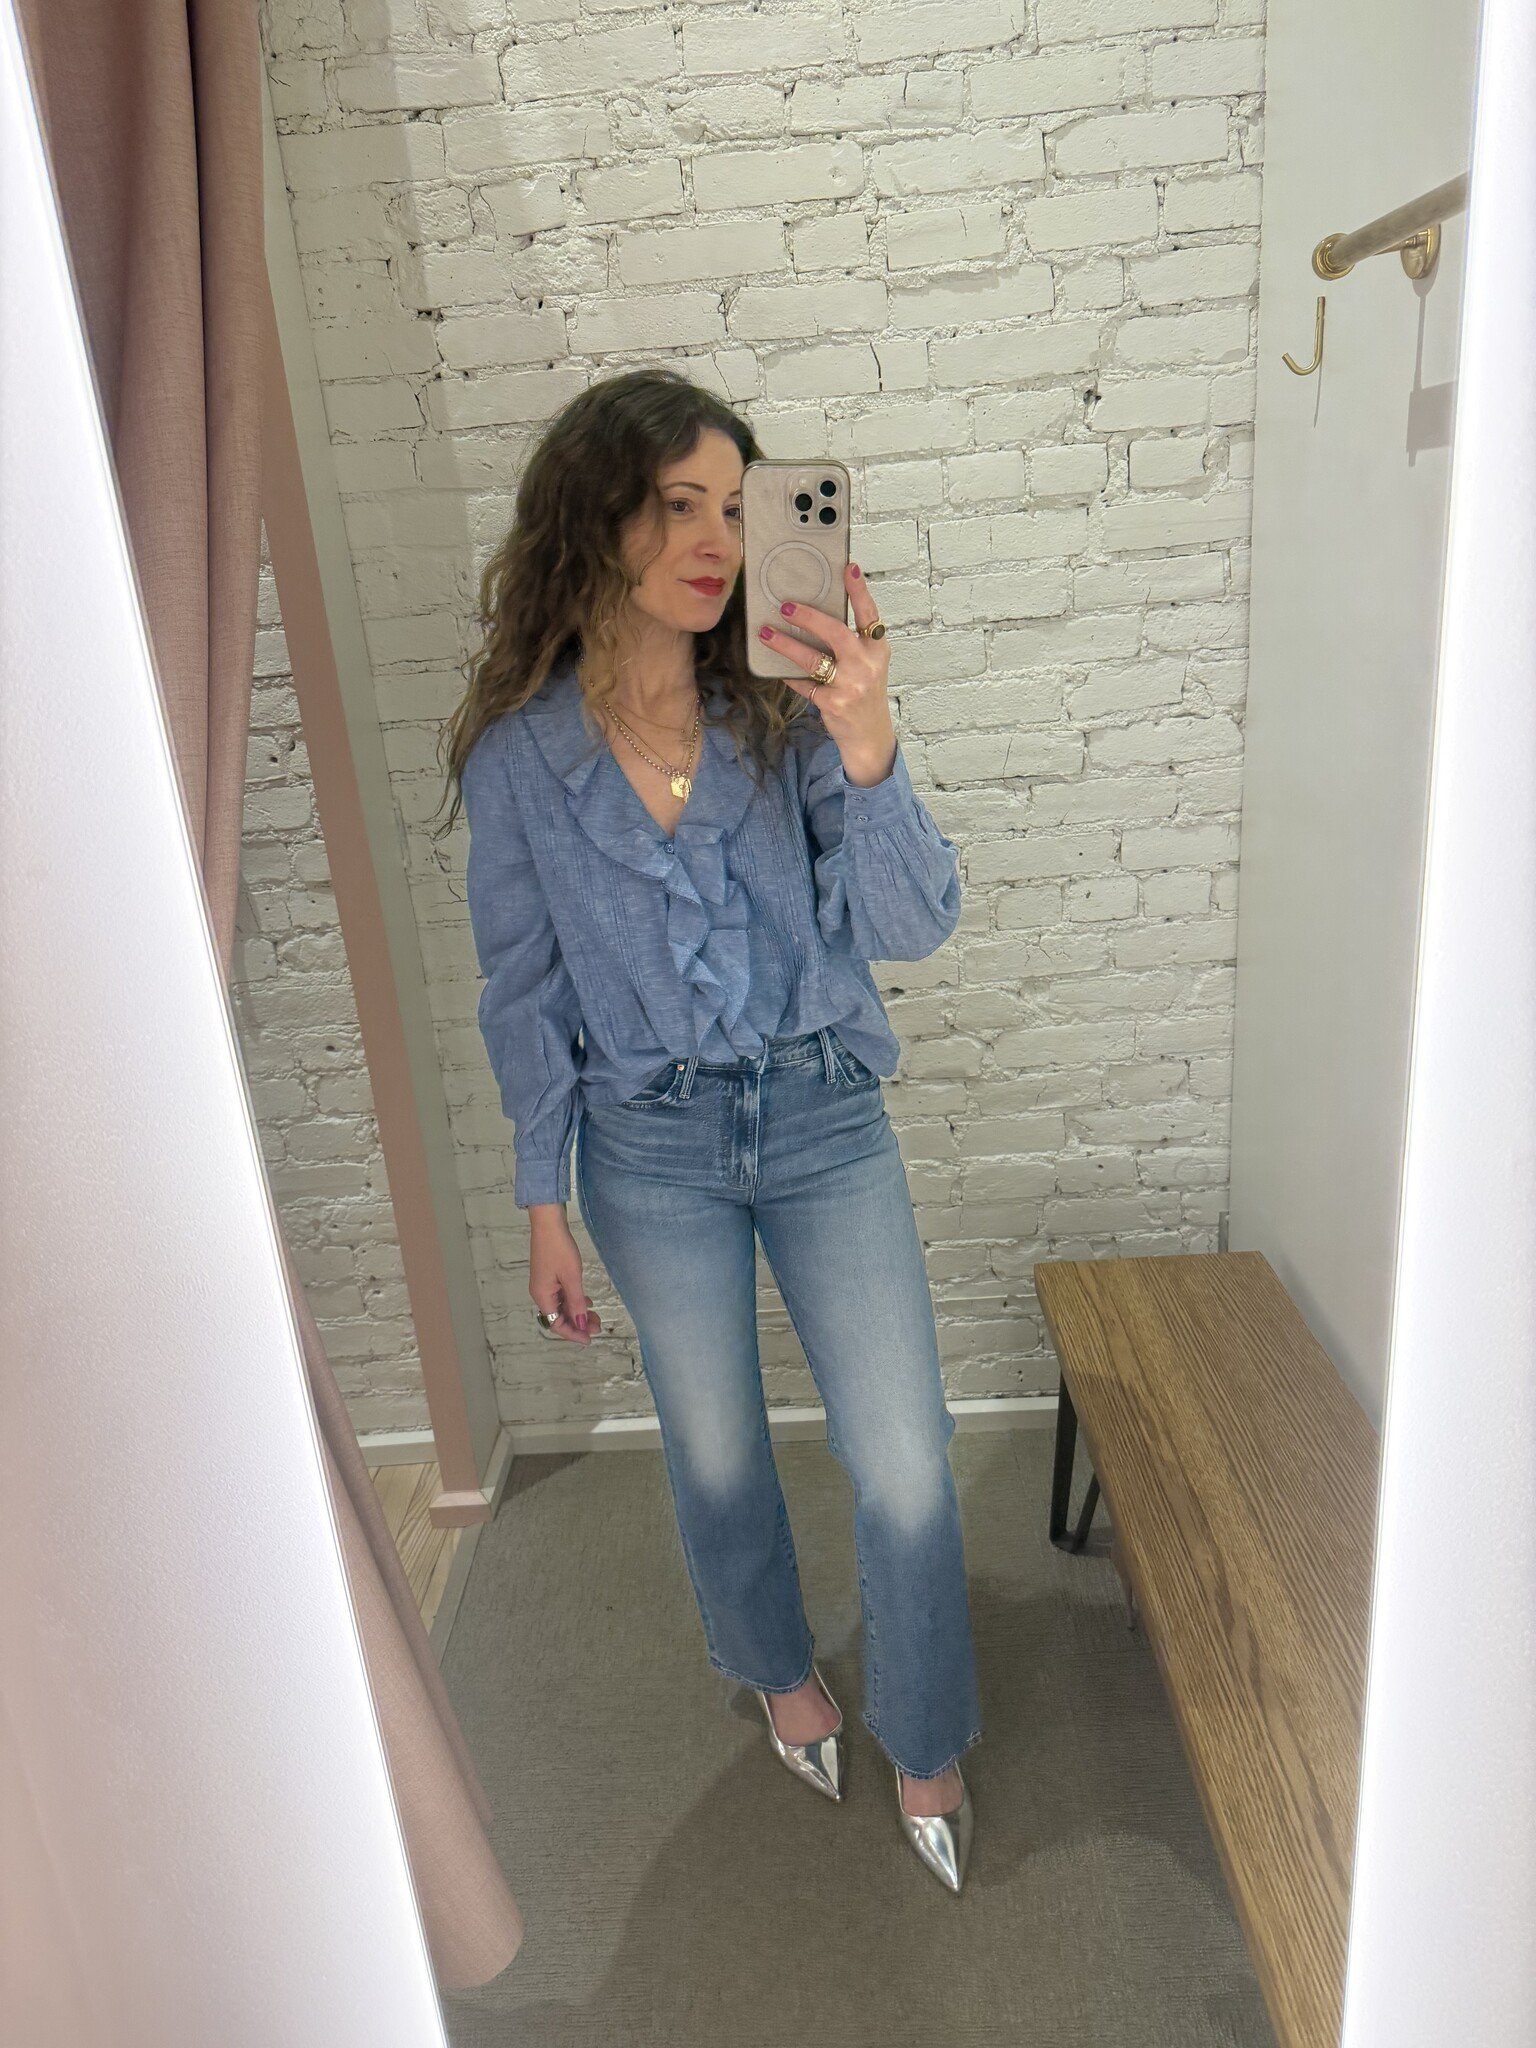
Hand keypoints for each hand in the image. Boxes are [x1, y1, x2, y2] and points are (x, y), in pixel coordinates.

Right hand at [528, 1208, 600, 1342]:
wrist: (548, 1223)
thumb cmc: (559, 1249)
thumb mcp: (572, 1278)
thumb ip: (577, 1303)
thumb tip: (582, 1325)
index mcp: (543, 1297)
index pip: (556, 1324)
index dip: (573, 1333)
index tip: (590, 1338)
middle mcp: (541, 1294)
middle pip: (559, 1317)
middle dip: (578, 1323)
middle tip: (599, 1325)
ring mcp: (544, 1284)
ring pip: (561, 1306)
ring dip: (578, 1312)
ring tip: (596, 1314)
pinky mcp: (549, 1276)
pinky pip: (561, 1295)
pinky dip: (574, 1300)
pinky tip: (586, 1300)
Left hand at [756, 562, 896, 787]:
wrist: (870, 736)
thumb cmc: (865, 693)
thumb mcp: (869, 664)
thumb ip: (852, 642)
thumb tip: (817, 615)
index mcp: (877, 649)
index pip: (869, 614)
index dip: (859, 591)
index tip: (849, 568)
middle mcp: (867, 665)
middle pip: (836, 633)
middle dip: (809, 618)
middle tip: (786, 606)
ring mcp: (851, 685)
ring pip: (813, 659)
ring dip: (786, 644)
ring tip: (767, 633)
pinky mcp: (833, 703)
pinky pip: (804, 684)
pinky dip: (789, 675)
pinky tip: (777, 669)